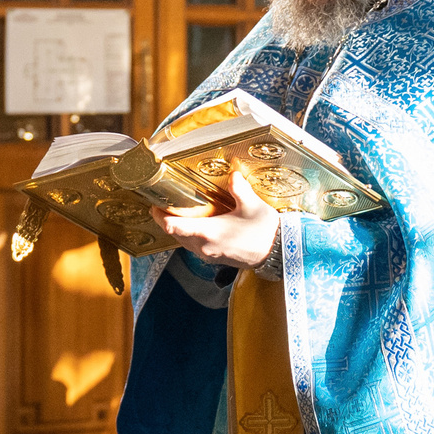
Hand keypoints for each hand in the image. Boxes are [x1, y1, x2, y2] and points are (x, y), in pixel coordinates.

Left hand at [152, 171, 279, 271]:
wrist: (279, 254)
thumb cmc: (266, 232)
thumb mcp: (252, 205)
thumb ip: (239, 188)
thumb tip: (232, 174)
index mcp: (208, 233)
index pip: (172, 226)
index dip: (158, 216)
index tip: (154, 204)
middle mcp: (204, 247)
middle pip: (174, 234)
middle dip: (166, 220)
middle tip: (165, 203)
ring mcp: (209, 255)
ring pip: (183, 242)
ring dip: (179, 228)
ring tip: (180, 211)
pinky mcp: (216, 259)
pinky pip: (195, 247)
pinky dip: (190, 235)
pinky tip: (199, 224)